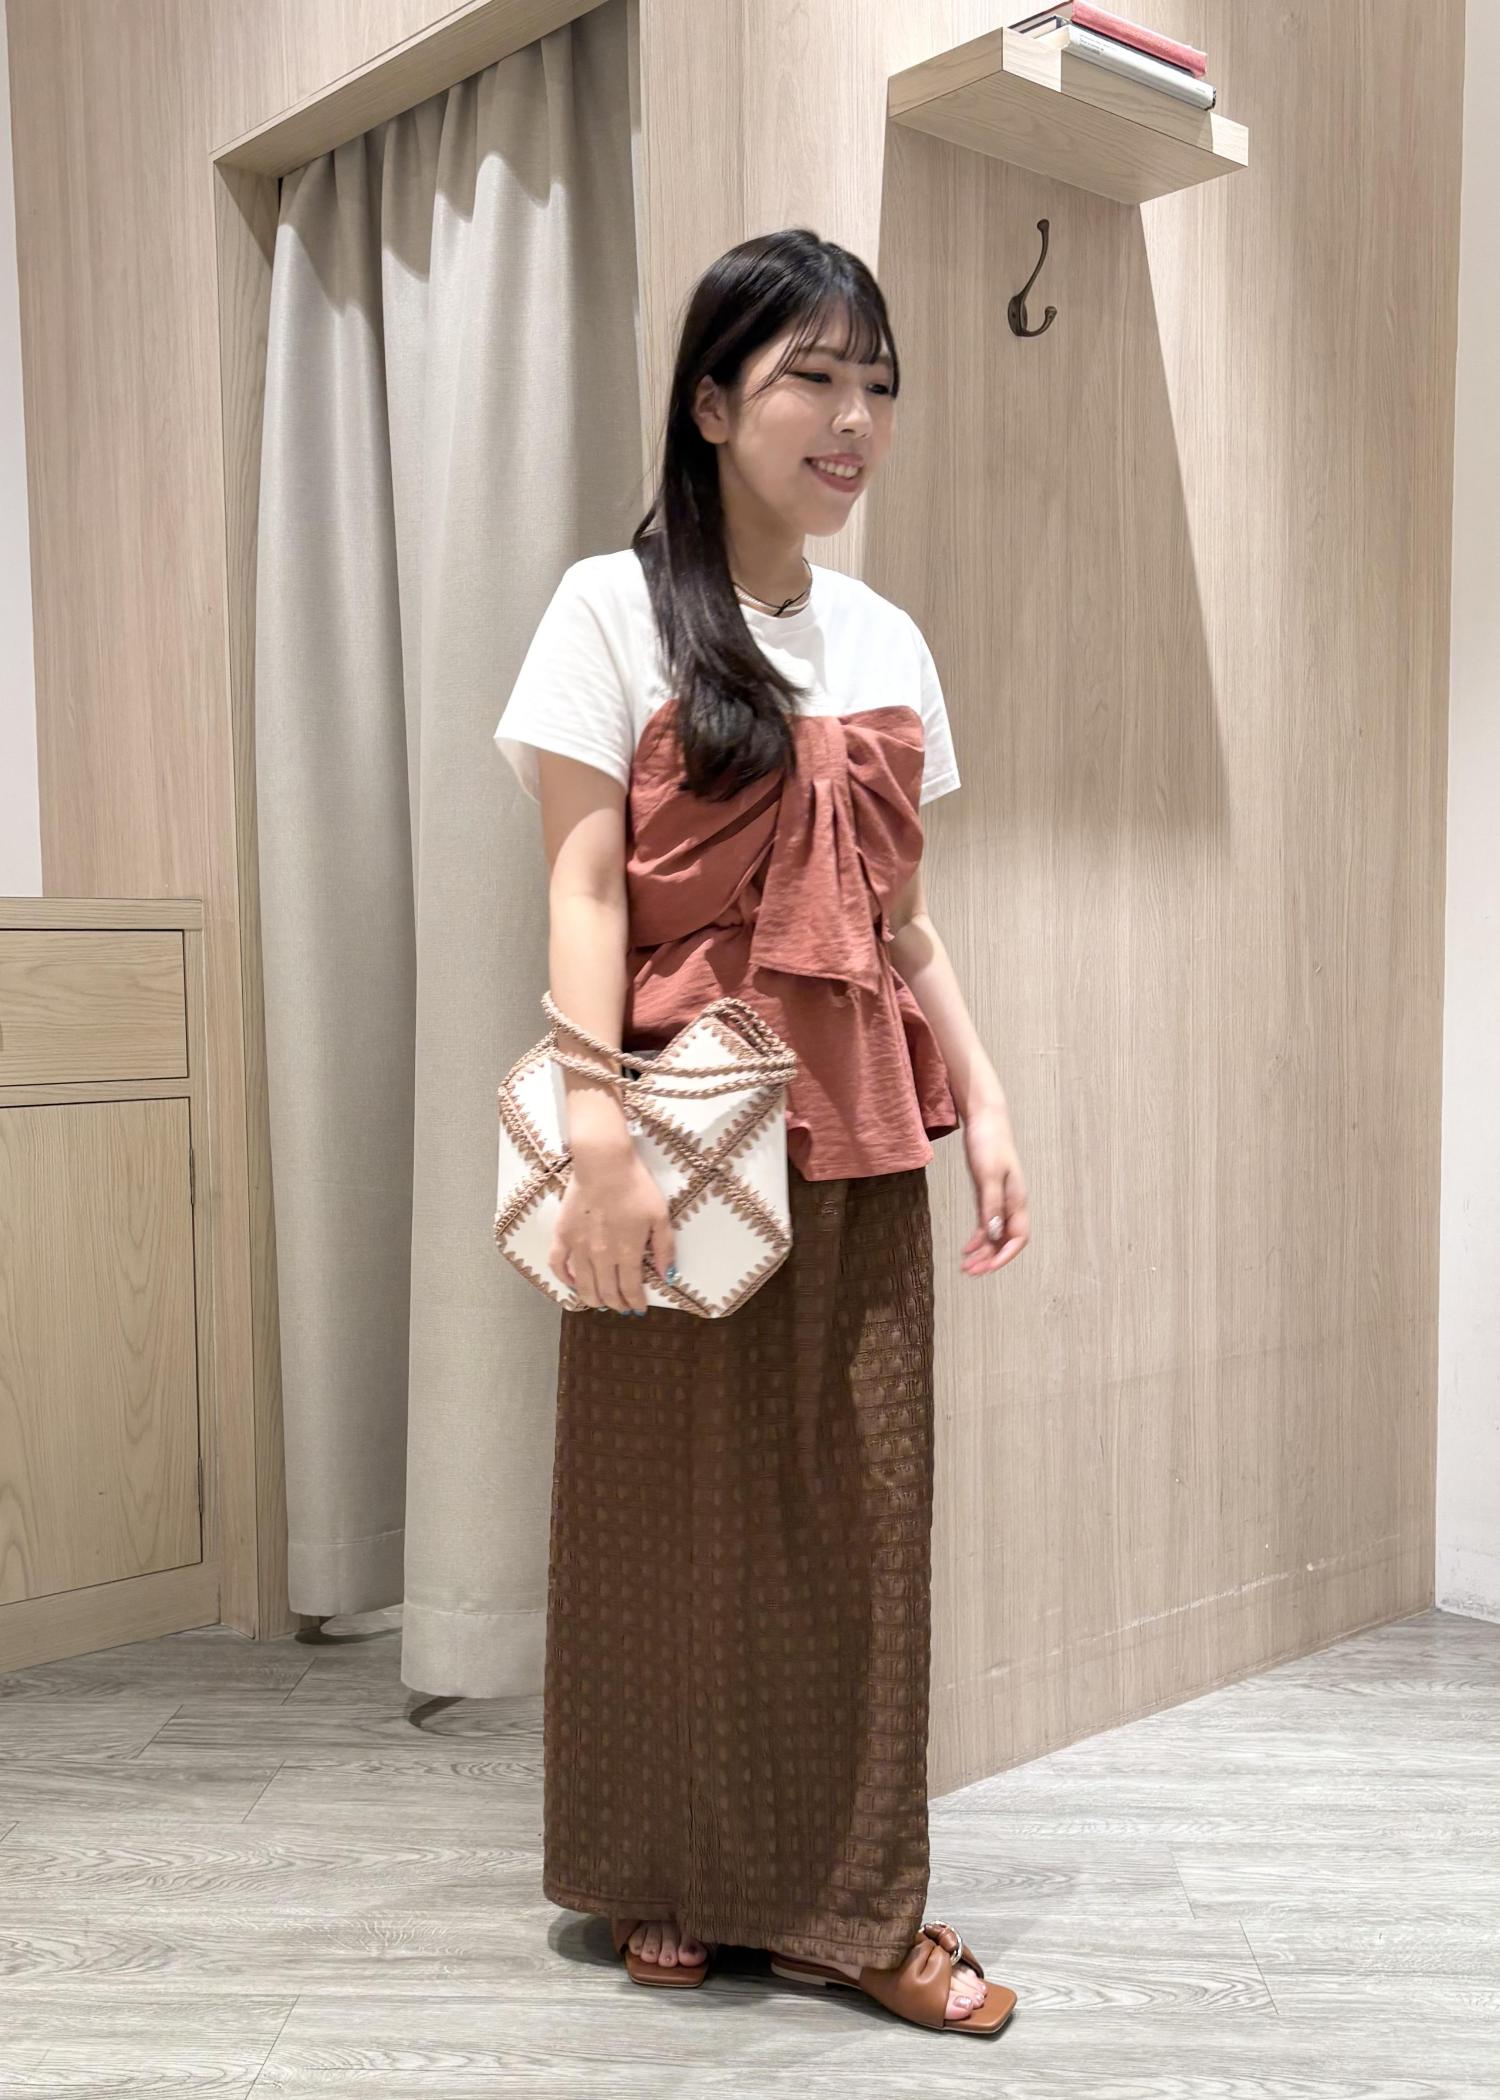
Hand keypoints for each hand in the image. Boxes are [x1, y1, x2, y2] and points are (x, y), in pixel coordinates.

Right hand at [550, 1138, 674, 1311]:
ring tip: (599, 1303)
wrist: (604, 1163)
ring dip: (592, 1299)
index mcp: (627, 1253)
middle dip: (616, 1304)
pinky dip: (564, 1278)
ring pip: (583, 1285)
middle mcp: (601, 1256)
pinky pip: (558, 1264)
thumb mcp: (660, 1216)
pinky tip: (572, 1283)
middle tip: (621, 1308)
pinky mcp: (562, 1234)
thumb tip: (668, 1277)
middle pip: (607, 1291)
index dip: (635, 1302)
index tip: (639, 1307)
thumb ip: (664, 1249)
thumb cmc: (636, 1186)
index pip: (630, 1288)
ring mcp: (578, 1247)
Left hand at [959, 1102, 1029, 1275]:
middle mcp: (1011, 1203)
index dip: (1005, 1256)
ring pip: (995, 1235)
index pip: (1018, 1238)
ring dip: (983, 1252)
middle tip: (970, 1272)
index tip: (987, 1267)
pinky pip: (986, 1223)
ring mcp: (1000, 1199)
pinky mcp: (988, 1193)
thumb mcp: (987, 1174)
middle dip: (990, 1259)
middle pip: (1005, 1241)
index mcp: (1017, 1199)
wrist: (985, 1118)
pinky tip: (966, 1247)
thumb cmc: (989, 1142)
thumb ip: (990, 1204)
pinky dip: (978, 1237)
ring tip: (966, 1266)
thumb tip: (993, 1234)